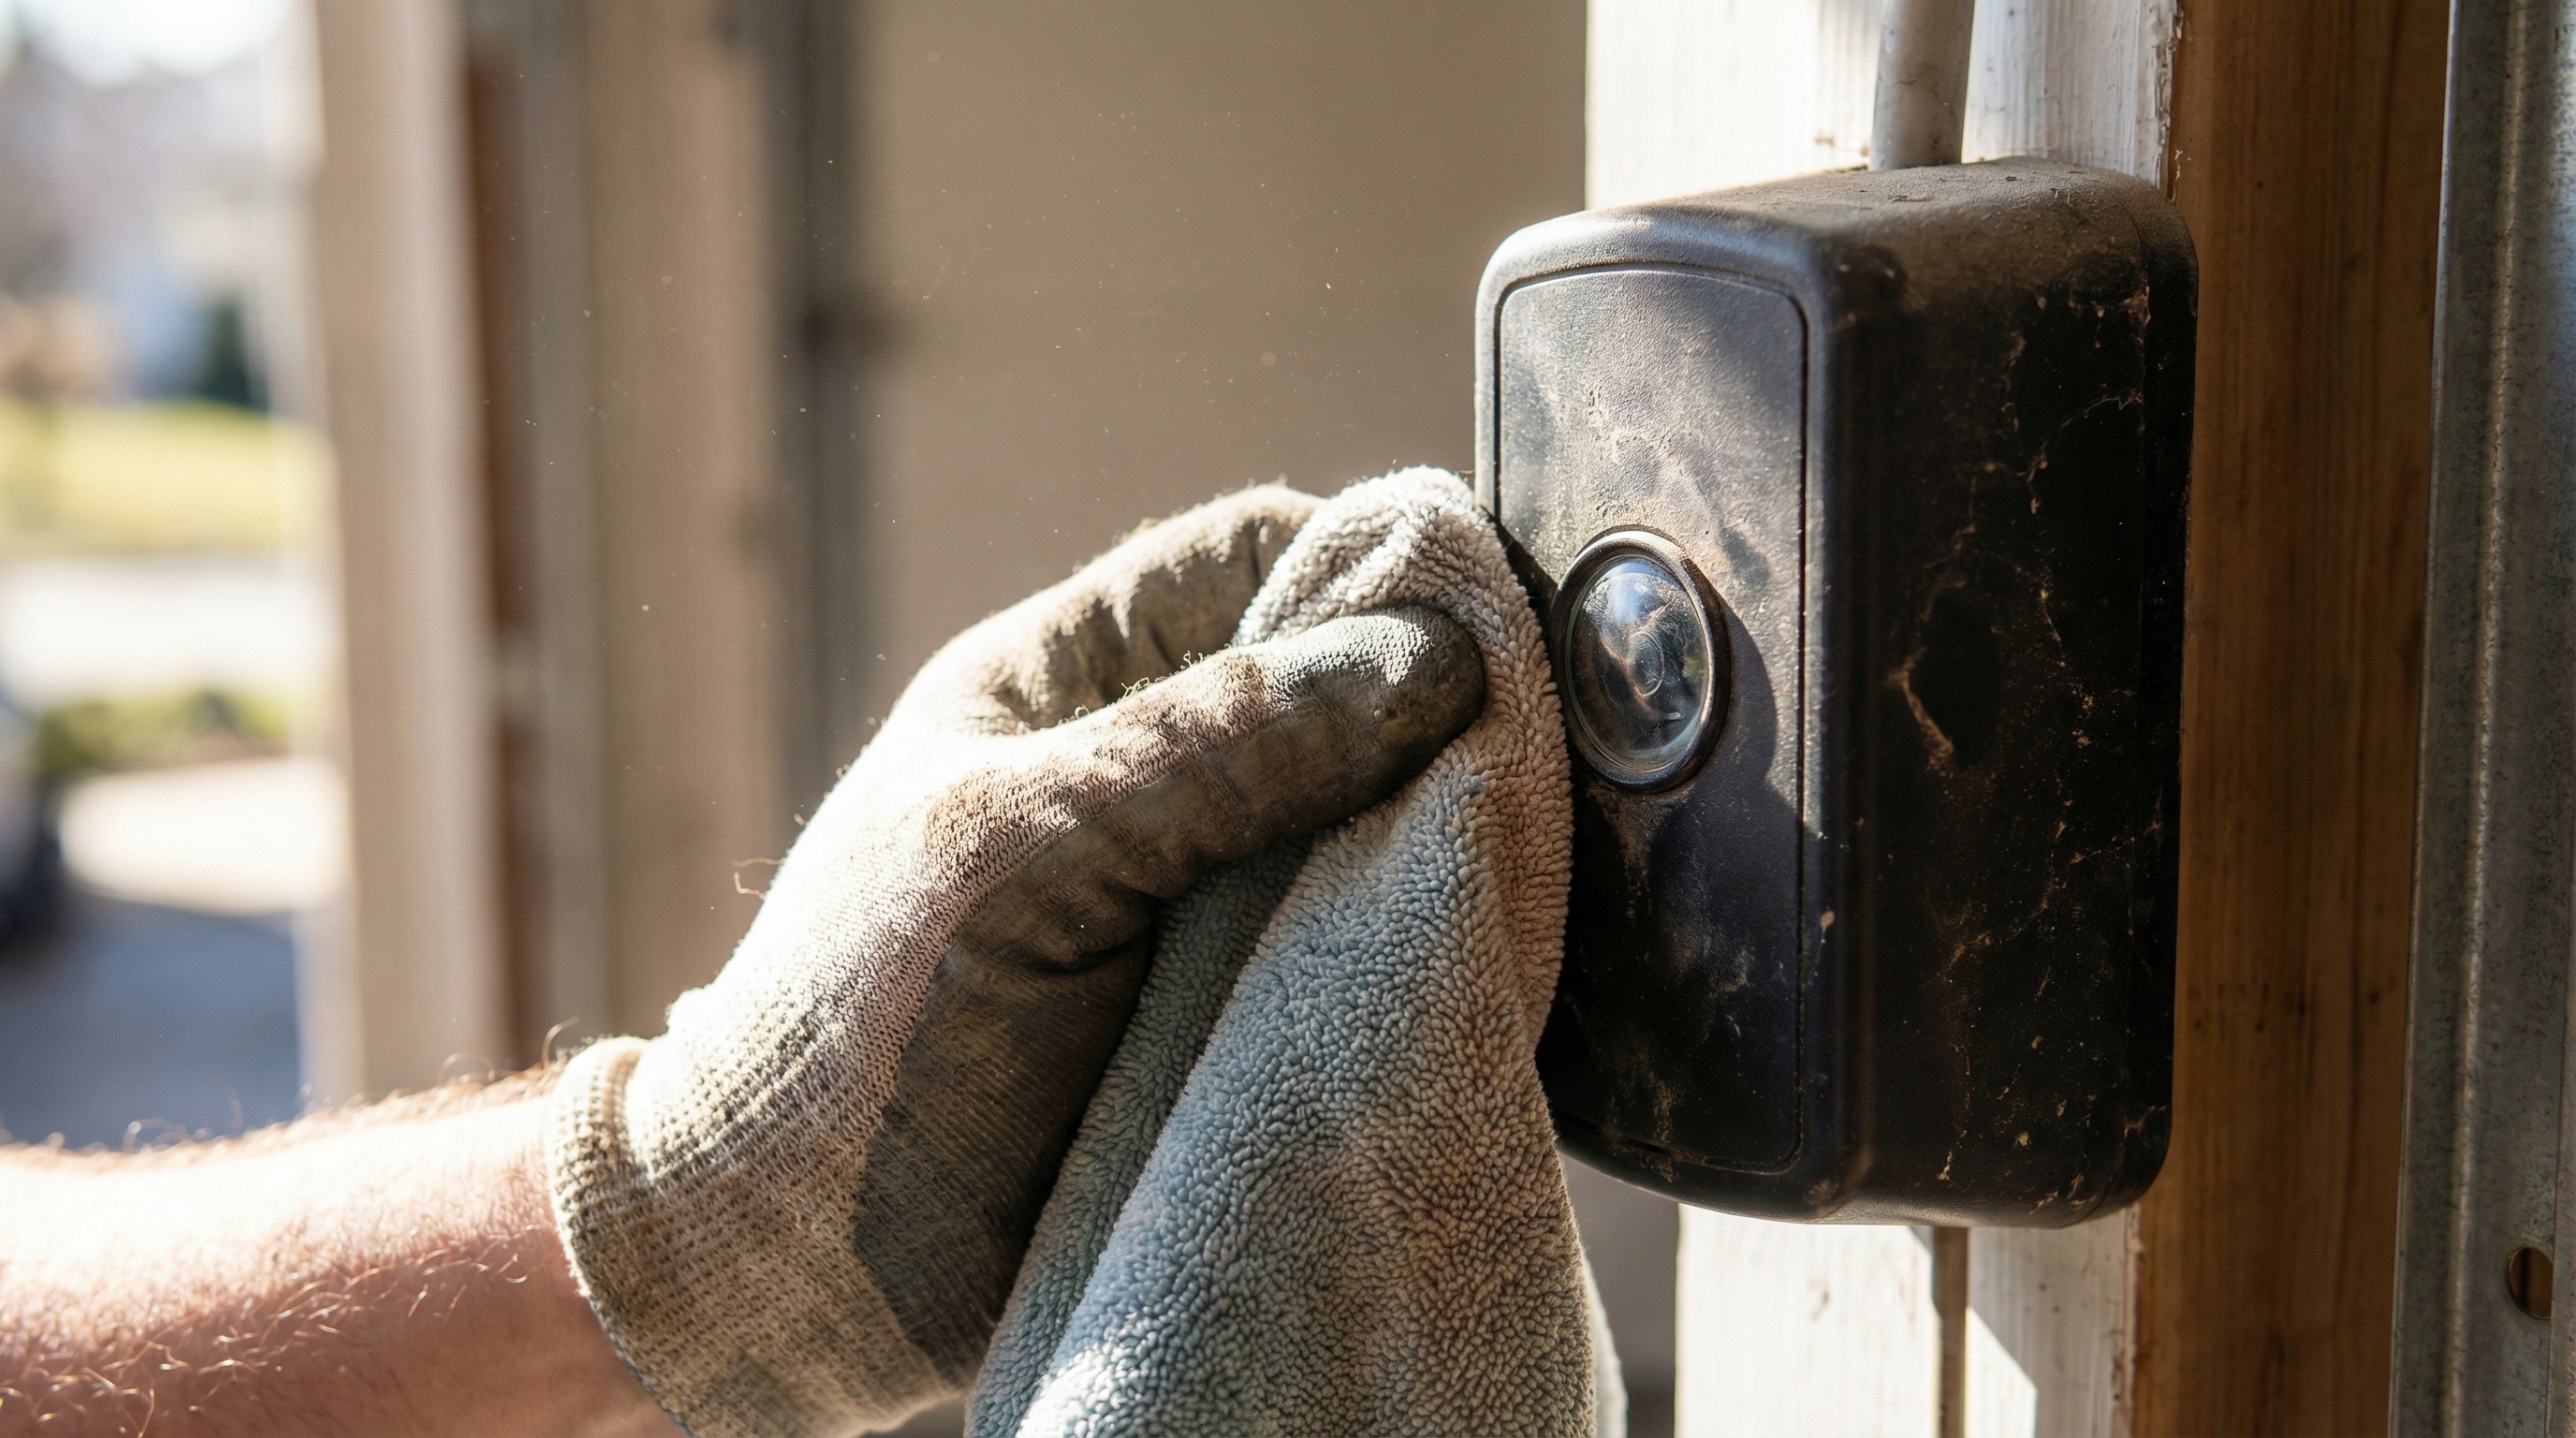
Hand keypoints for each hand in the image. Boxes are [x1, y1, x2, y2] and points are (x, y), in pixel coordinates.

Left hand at [546, 486, 1486, 1437]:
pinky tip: (1491, 967)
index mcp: (1071, 681)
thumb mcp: (1027, 851)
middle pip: (1335, 688)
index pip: (1247, 555)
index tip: (1483, 627)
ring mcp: (1202, 897)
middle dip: (1437, 713)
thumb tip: (1429, 661)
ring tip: (1525, 874)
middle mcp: (1152, 771)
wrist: (805, 1267)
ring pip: (1372, 825)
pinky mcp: (1244, 1011)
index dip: (1367, 568)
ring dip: (1446, 844)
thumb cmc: (869, 1024)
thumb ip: (1214, 749)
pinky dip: (1435, 952)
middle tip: (1533, 765)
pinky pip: (1370, 949)